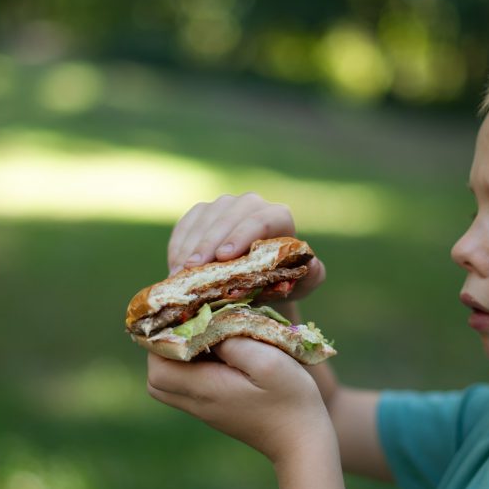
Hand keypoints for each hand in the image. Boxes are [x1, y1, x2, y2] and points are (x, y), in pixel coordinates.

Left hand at [146, 338, 334, 463]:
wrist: (303, 443)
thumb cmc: (290, 399)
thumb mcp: (268, 362)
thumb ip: (233, 342)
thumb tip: (206, 327)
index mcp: (205, 389)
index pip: (157, 368)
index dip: (161, 342)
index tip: (182, 321)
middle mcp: (198, 403)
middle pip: (157, 378)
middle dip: (165, 350)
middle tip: (190, 327)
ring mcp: (206, 410)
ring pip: (171, 384)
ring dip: (180, 358)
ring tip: (206, 337)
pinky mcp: (217, 411)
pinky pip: (191, 387)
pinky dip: (195, 368)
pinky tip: (222, 352)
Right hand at [167, 192, 325, 301]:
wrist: (256, 283)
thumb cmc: (283, 283)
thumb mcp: (302, 284)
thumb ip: (313, 275)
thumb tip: (312, 263)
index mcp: (279, 217)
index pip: (262, 219)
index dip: (242, 235)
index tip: (224, 258)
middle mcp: (252, 204)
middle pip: (230, 216)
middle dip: (210, 242)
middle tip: (194, 268)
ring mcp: (225, 205)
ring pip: (207, 217)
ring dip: (192, 244)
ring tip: (180, 272)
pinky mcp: (202, 212)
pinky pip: (188, 222)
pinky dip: (180, 243)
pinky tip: (175, 265)